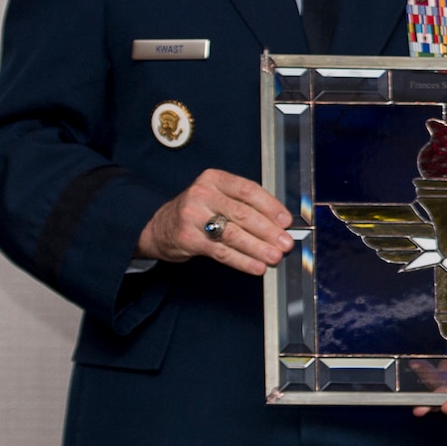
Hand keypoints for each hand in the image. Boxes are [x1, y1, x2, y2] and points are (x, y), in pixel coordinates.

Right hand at [135, 168, 292, 276]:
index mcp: (214, 179)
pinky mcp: (188, 238)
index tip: (287, 221)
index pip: (248, 190)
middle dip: (268, 231)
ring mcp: (192, 216)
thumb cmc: (198, 211)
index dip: (271, 206)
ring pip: (233, 234)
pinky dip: (242, 260)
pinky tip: (256, 266)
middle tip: (286, 243)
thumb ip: (245, 204)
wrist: (160, 227)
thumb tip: (280, 224)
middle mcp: (202, 194)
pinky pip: (221, 252)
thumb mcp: (217, 197)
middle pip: (243, 213)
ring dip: (258, 248)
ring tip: (274, 257)